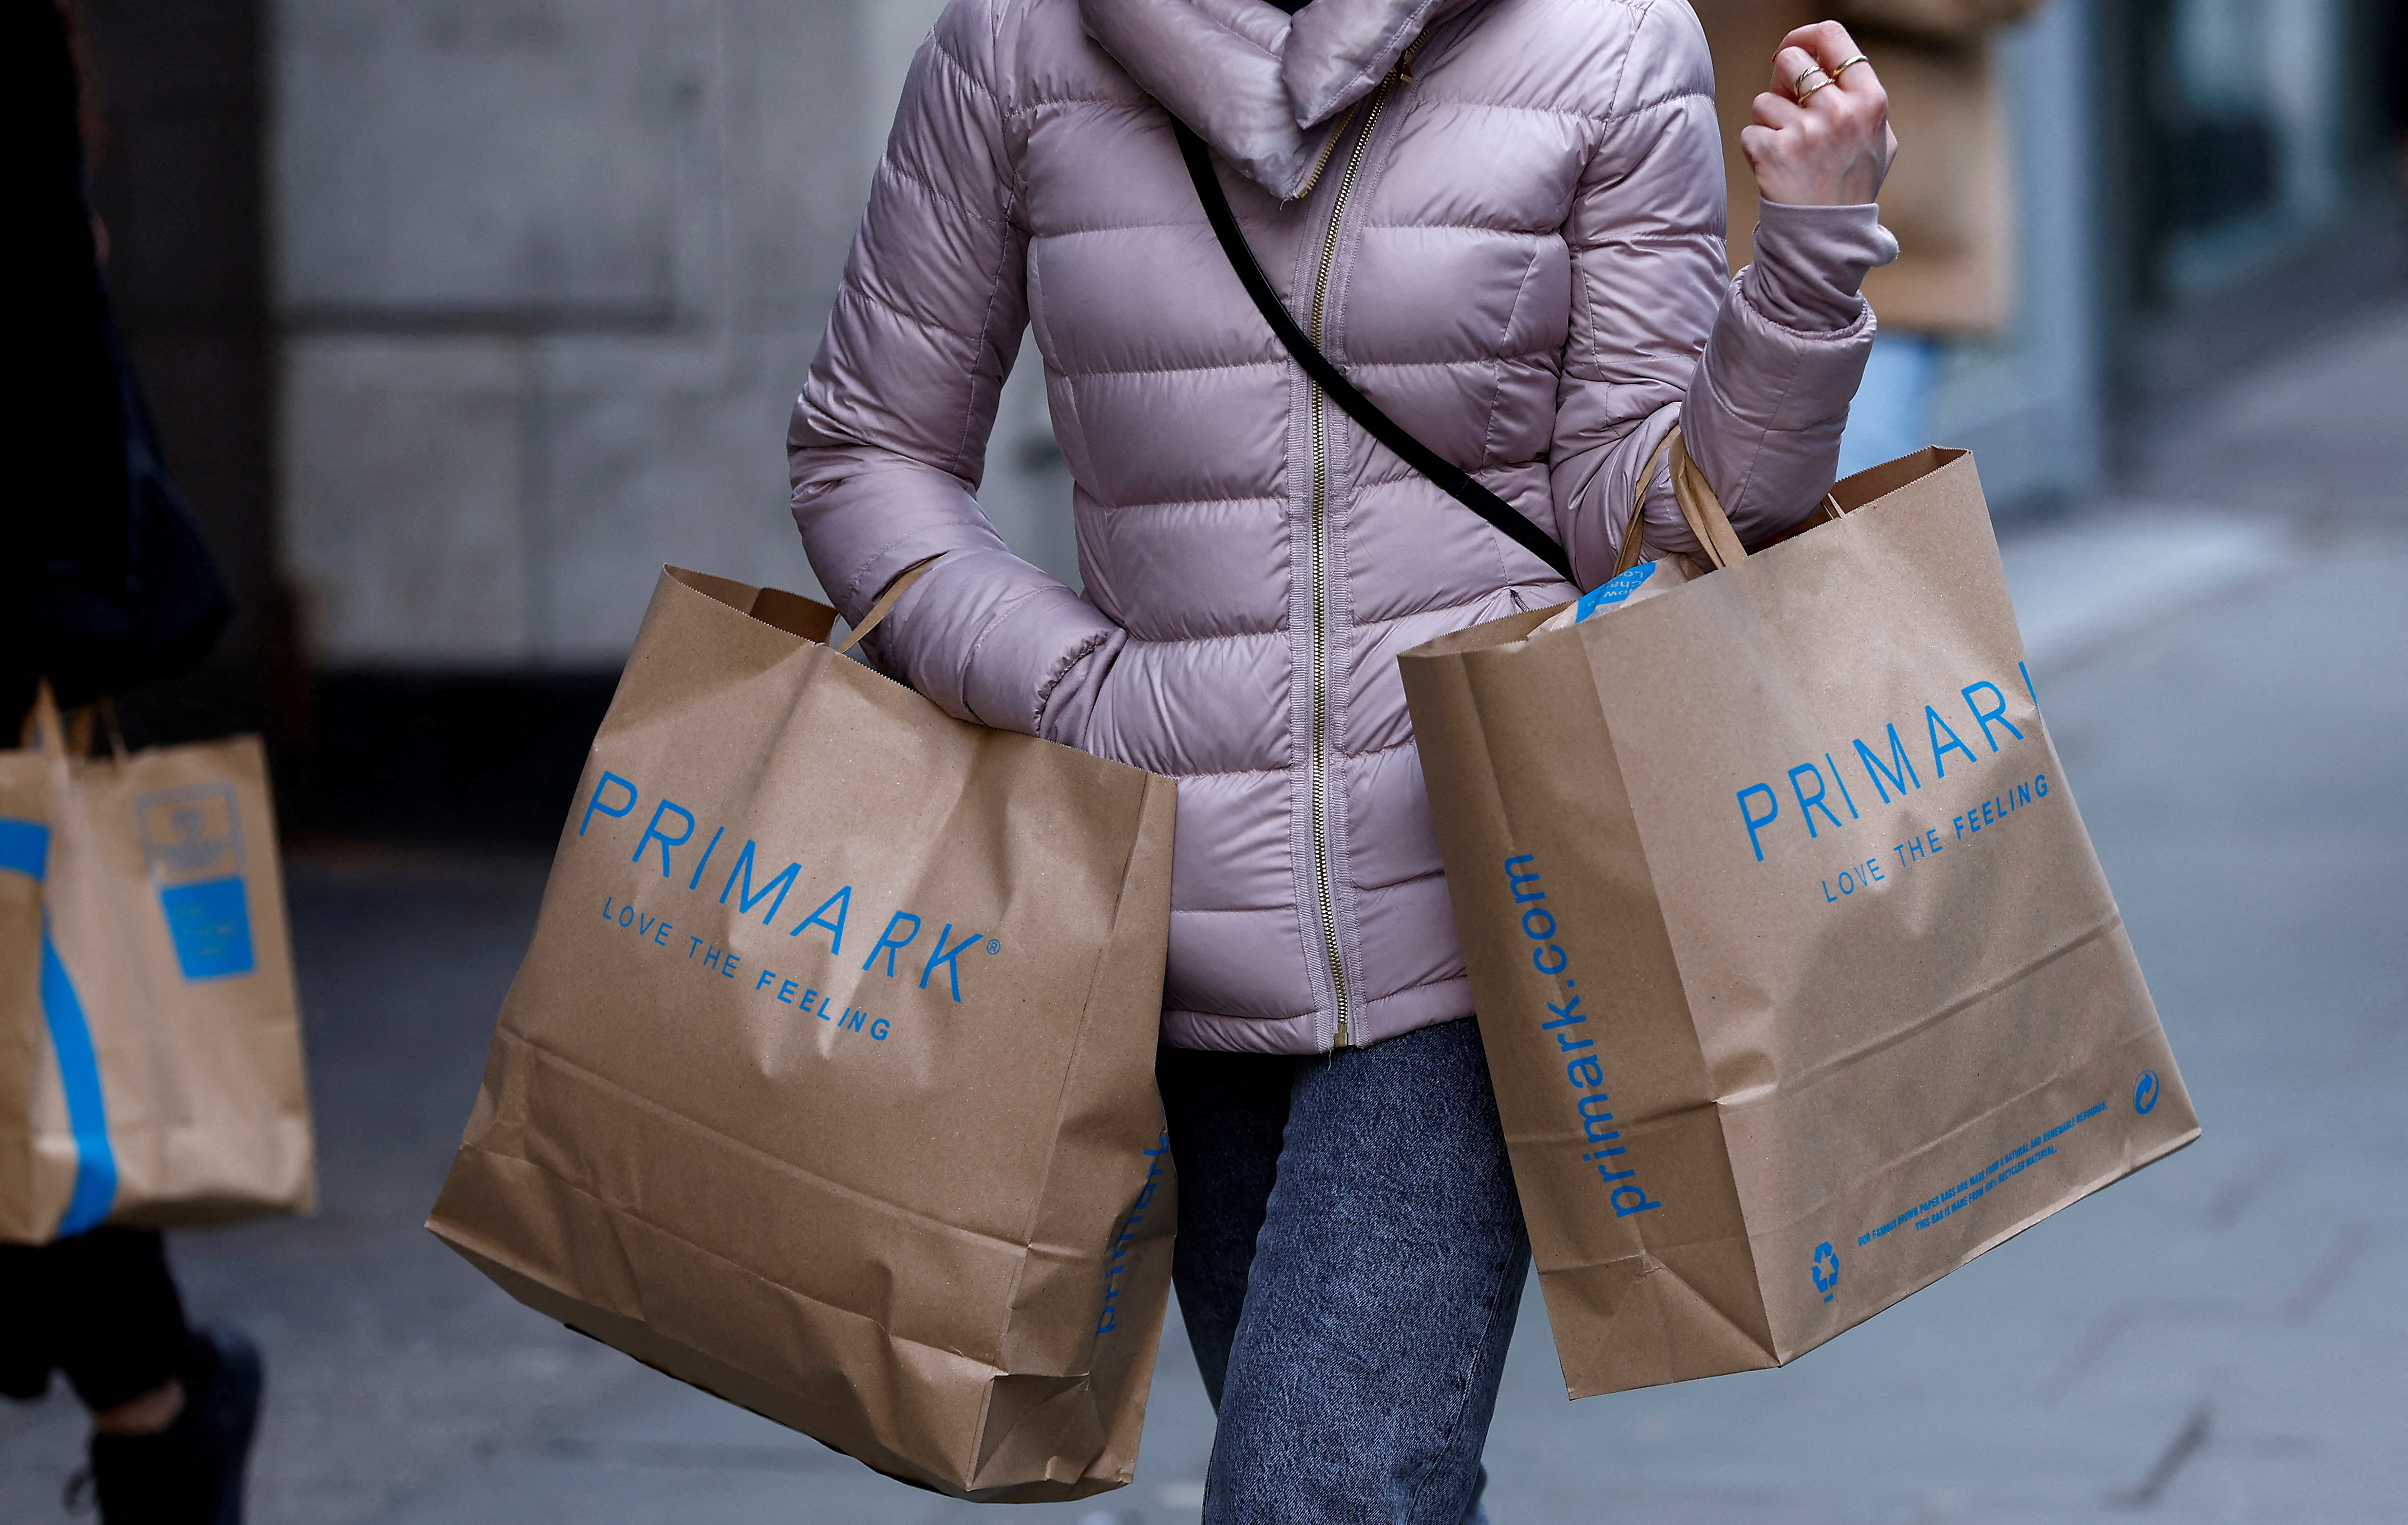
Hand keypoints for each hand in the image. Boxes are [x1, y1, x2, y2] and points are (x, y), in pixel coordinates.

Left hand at [1740, 21, 1896, 206]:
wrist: (1826, 239)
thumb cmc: (1850, 187)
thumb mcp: (1879, 139)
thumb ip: (1861, 97)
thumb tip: (1829, 59)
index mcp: (1870, 101)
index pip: (1833, 36)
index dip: (1805, 36)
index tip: (1793, 47)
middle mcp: (1840, 111)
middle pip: (1789, 60)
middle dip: (1780, 81)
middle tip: (1786, 107)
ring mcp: (1805, 132)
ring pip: (1764, 100)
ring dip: (1769, 124)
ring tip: (1790, 153)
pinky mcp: (1772, 152)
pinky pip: (1750, 131)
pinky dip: (1757, 150)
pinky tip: (1778, 170)